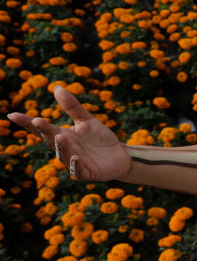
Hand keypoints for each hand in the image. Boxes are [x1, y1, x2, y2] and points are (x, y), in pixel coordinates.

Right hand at [6, 86, 131, 181]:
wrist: (120, 156)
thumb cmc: (99, 139)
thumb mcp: (87, 120)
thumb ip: (72, 107)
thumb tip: (57, 87)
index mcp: (62, 135)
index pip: (42, 129)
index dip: (27, 123)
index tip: (12, 114)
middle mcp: (65, 149)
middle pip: (51, 140)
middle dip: (44, 131)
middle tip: (37, 121)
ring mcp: (75, 162)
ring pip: (64, 155)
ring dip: (61, 147)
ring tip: (61, 136)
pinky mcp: (87, 173)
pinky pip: (79, 170)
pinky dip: (76, 165)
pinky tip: (76, 158)